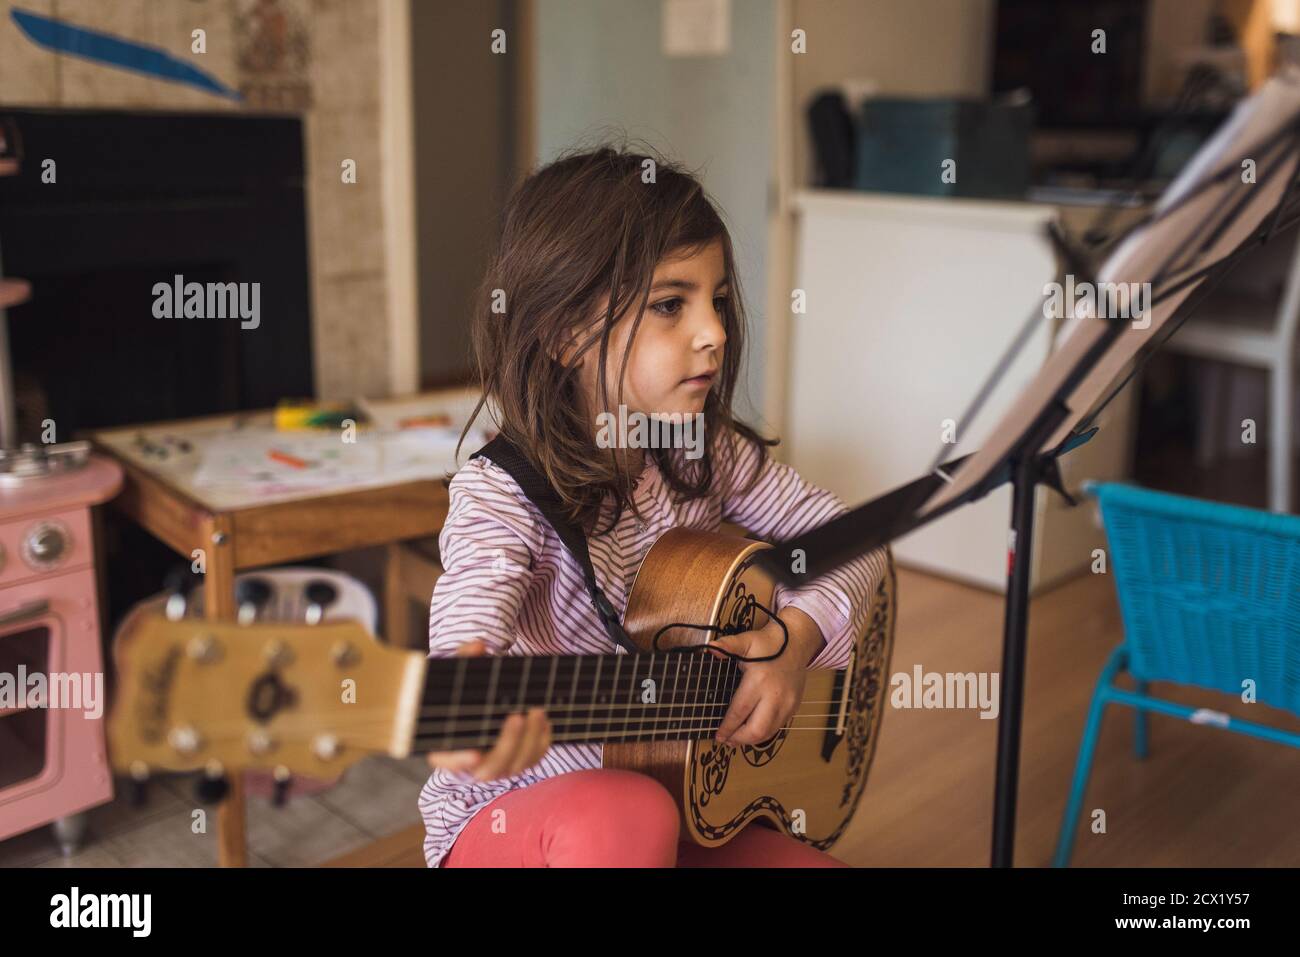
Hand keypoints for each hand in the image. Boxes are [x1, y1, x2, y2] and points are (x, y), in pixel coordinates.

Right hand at [424, 639, 552, 780]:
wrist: (479, 704)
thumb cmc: (463, 692)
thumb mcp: (458, 674)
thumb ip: (464, 659)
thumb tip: (478, 646)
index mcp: (446, 747)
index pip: (449, 761)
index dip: (460, 760)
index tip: (475, 754)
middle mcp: (471, 764)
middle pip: (490, 768)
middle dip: (508, 743)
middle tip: (517, 716)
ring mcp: (496, 766)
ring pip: (515, 765)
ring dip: (530, 740)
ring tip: (537, 711)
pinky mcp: (517, 762)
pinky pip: (532, 759)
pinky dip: (541, 742)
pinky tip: (543, 719)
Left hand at [706, 609, 823, 747]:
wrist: (796, 643)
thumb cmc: (768, 643)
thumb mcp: (746, 641)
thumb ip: (728, 645)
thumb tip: (710, 647)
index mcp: (759, 681)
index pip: (740, 712)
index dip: (728, 727)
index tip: (718, 736)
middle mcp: (775, 696)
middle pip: (756, 729)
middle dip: (739, 739)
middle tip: (726, 740)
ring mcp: (787, 703)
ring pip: (769, 733)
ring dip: (751, 740)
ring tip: (737, 739)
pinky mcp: (794, 706)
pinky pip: (778, 727)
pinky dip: (764, 732)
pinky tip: (753, 730)